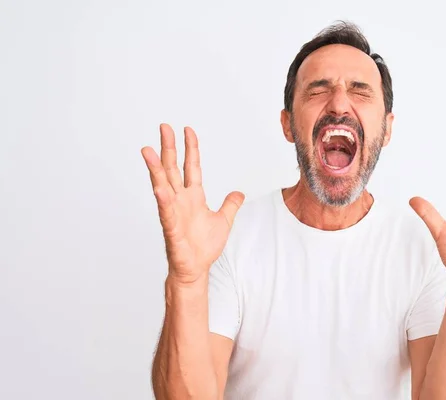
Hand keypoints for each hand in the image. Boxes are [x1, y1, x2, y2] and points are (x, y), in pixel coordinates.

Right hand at [141, 124, 244, 283]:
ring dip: (155, 169)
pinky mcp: (172, 228)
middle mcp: (181, 200)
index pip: (192, 166)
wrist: (196, 268)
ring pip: (163, 186)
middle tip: (164, 127)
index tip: (187, 130)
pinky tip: (159, 187)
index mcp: (193, 196)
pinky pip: (166, 212)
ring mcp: (174, 212)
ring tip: (148, 151)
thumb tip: (239, 193)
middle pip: (173, 168)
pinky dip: (163, 200)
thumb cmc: (204, 246)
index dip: (191, 148)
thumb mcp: (224, 220)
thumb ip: (230, 205)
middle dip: (169, 148)